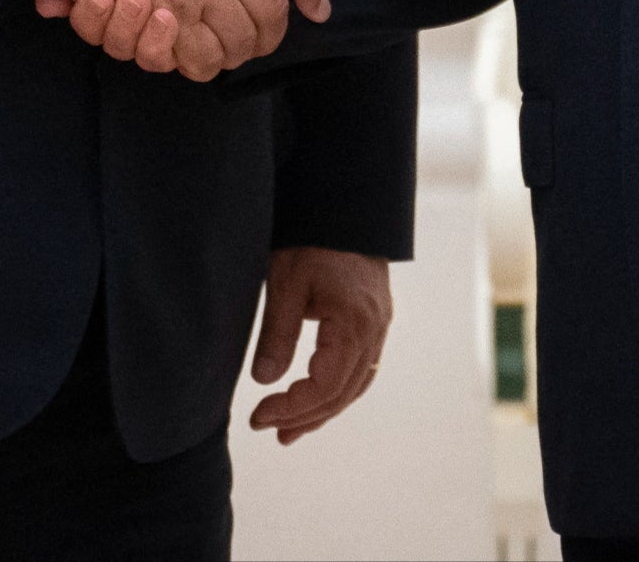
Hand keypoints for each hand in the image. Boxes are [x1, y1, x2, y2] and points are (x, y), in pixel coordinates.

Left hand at [245, 248, 391, 443]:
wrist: (345, 207)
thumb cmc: (312, 240)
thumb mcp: (286, 283)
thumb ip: (278, 334)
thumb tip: (264, 381)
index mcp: (354, 324)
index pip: (325, 386)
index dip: (291, 407)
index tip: (258, 415)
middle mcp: (374, 331)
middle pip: (343, 393)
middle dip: (304, 417)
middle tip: (267, 429)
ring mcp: (380, 327)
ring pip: (355, 386)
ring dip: (323, 411)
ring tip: (289, 430)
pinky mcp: (376, 322)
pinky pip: (361, 369)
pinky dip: (337, 391)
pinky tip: (316, 400)